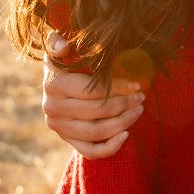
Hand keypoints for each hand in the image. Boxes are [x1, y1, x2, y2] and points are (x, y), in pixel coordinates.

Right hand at [42, 31, 145, 157]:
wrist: (57, 82)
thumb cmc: (67, 60)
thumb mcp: (61, 47)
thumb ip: (59, 42)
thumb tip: (63, 46)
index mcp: (53, 84)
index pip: (91, 90)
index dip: (117, 88)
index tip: (137, 84)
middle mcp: (52, 108)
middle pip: (96, 112)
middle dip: (124, 104)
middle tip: (141, 97)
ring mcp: (59, 127)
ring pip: (96, 132)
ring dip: (123, 123)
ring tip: (139, 110)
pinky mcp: (67, 140)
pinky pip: (90, 151)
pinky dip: (110, 147)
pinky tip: (126, 135)